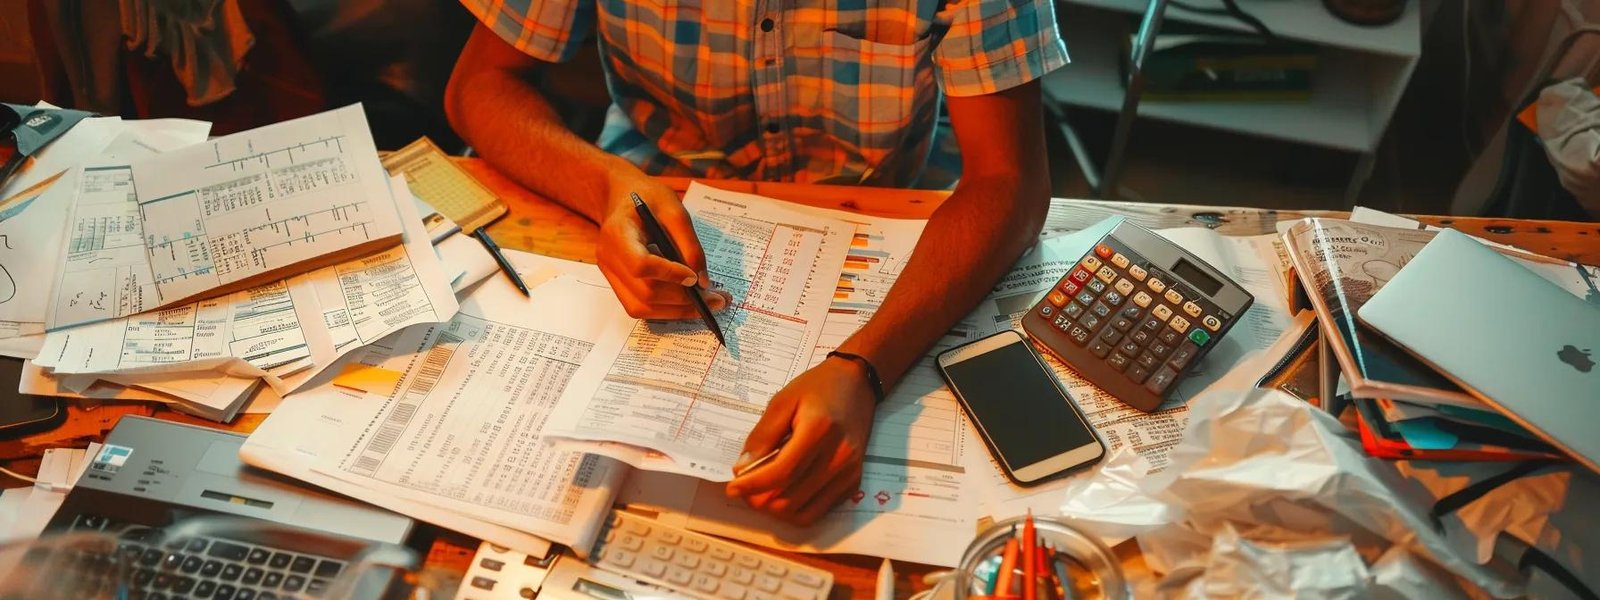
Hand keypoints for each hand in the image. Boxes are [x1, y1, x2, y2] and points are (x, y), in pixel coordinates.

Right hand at [598, 173, 730, 318]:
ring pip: (641, 308)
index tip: (695, 277)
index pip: (640, 265)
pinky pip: (640, 307)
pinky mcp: (618, 284)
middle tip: (718, 299)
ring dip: (678, 312)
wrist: (621, 197)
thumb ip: (689, 244)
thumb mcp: (674, 208)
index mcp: (617, 233)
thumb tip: (702, 282)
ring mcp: (610, 275)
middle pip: (644, 293)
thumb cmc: (647, 197)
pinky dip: (667, 310)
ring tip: (708, 304)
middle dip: (683, 301)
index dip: (669, 275)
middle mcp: (608, 259)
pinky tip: (688, 302)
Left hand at [725, 357, 876, 524]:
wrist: (856, 384)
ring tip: (761, 494)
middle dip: (759, 500)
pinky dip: (795, 511)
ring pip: (802, 512)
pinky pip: (818, 512)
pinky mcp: (853, 483)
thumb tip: (743, 468)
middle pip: (790, 498)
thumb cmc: (817, 388)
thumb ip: (763, 435)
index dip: (753, 486)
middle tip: (744, 490)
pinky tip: (783, 494)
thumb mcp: (783, 400)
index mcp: (819, 430)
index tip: (732, 488)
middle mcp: (838, 456)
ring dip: (775, 509)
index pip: (781, 472)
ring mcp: (849, 473)